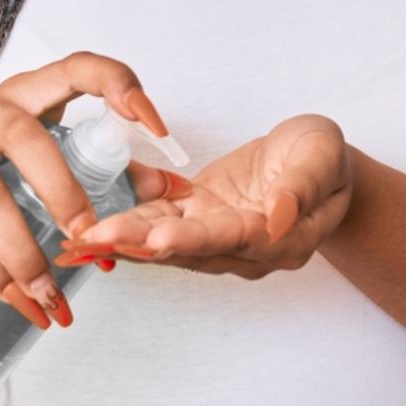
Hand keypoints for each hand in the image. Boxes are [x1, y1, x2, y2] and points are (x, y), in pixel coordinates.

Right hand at [0, 52, 187, 330]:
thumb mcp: (41, 154)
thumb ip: (104, 167)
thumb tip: (167, 190)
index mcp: (29, 93)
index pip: (77, 69)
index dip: (118, 87)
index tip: (154, 127)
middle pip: (28, 140)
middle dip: (64, 193)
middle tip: (89, 238)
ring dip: (27, 256)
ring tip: (54, 297)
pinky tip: (21, 302)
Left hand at [56, 114, 351, 278]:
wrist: (315, 163)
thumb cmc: (325, 159)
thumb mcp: (323, 158)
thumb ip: (303, 187)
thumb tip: (281, 216)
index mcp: (280, 238)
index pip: (233, 238)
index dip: (195, 238)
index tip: (160, 238)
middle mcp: (245, 247)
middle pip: (188, 247)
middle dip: (139, 244)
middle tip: (96, 239)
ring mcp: (219, 234)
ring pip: (166, 240)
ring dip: (123, 238)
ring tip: (80, 239)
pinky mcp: (199, 216)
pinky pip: (159, 221)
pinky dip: (126, 221)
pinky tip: (90, 224)